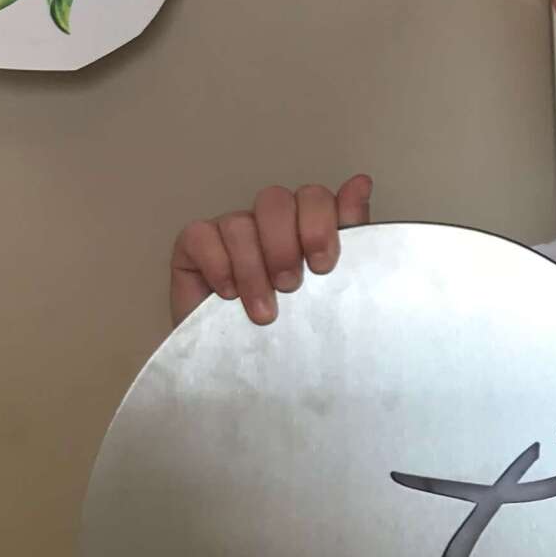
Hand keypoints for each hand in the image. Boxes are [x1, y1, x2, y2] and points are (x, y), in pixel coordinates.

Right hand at [169, 175, 373, 329]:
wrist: (246, 375)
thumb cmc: (292, 332)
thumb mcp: (331, 288)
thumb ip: (349, 233)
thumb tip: (362, 182)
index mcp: (304, 225)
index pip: (314, 198)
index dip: (319, 224)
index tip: (323, 266)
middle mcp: (267, 222)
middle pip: (275, 200)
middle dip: (285, 246)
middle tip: (291, 287)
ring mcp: (229, 230)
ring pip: (239, 223)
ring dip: (253, 271)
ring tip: (263, 312)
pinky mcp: (194, 246)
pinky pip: (201, 236)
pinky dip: (218, 265)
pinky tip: (228, 295)